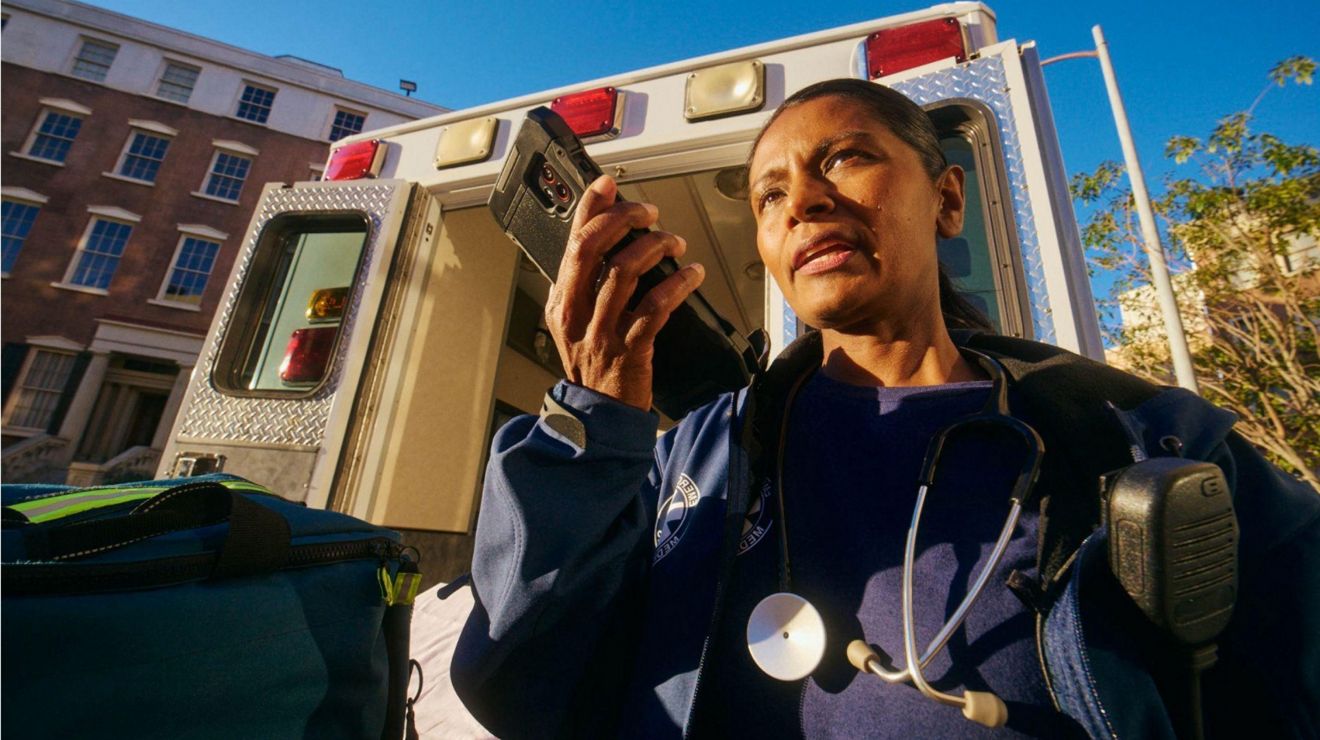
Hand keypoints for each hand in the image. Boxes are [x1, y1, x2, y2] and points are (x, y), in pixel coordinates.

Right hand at [544, 175, 705, 410]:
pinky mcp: (629, 350)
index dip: (590, 208)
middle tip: (649, 211)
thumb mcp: (576, 323)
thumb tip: (611, 243)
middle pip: (593, 248)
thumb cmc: (594, 366)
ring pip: (624, 272)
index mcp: (561, 301)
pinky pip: (655, 307)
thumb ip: (586, 286)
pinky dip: (677, 284)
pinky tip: (692, 274)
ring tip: (675, 241)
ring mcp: (601, 332)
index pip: (571, 242)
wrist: (597, 416)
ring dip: (655, 247)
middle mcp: (576, 313)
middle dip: (624, 219)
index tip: (608, 185)